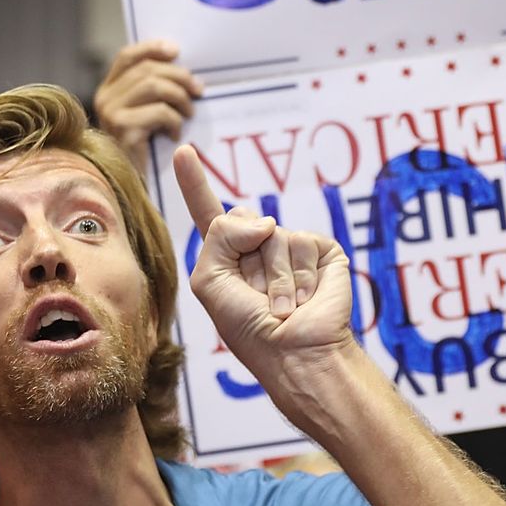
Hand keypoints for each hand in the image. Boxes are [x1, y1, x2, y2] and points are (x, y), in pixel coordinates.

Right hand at [94, 40, 202, 159]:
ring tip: (188, 114)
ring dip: (180, 98)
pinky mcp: (123, 130)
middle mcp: (104, 99)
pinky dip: (175, 121)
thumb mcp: (146, 115)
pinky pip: (159, 112)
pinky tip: (175, 135)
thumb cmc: (144, 153)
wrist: (132, 191)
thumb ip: (153, 91)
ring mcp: (111, 114)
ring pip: (154, 86)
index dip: (152, 49)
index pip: (127, 56)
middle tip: (198, 90)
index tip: (177, 51)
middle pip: (146, 69)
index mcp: (108, 91)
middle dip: (178, 76)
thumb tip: (179, 63)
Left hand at [173, 145, 352, 382]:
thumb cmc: (249, 329)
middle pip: (242, 216)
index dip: (195, 182)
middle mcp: (259, 249)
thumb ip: (217, 236)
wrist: (294, 355)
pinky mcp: (322, 251)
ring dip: (274, 276)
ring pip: (273, 233)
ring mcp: (292, 248)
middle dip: (244, 253)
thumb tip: (265, 221)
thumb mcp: (210, 283)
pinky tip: (304, 298)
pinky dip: (298, 273)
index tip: (183, 151)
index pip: (208, 213)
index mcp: (228, 258)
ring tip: (282, 306)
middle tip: (255, 294)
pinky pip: (303, 239)